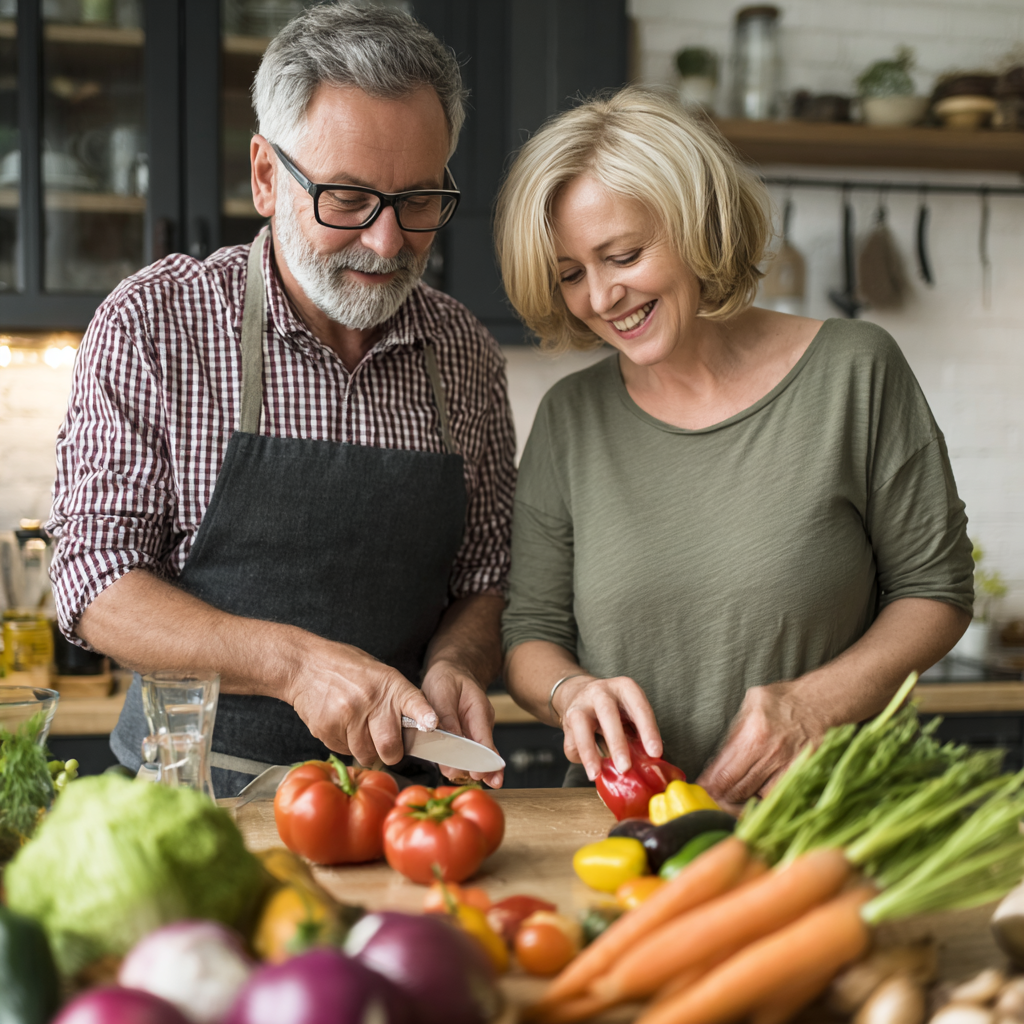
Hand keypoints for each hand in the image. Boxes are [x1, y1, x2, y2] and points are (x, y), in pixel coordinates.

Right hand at [284, 636, 437, 767]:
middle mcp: (370, 700)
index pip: (413, 702)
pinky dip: (345, 744)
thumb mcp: (377, 672)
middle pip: (390, 746)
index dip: (424, 714)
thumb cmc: (344, 668)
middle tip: (387, 748)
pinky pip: (344, 751)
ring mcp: (348, 716)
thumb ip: (395, 697)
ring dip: (365, 750)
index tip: (432, 724)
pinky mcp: (327, 730)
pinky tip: (341, 725)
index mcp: (388, 684)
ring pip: (365, 754)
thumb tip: (416, 726)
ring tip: (358, 729)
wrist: (303, 665)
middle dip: (391, 754)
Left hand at [421, 658, 503, 788]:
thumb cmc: (447, 678)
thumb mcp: (442, 694)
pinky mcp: (466, 734)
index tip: (480, 775)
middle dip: (480, 769)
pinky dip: (461, 761)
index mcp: (480, 711)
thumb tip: (449, 743)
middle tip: (472, 781)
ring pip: (475, 753)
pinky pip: (466, 750)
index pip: (485, 741)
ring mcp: (475, 729)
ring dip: (469, 767)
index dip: (484, 761)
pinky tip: (456, 771)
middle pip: (484, 752)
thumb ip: (447, 719)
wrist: (451, 670)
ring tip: (460, 778)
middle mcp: (481, 723)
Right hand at [552, 674, 661, 782]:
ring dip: (589, 752)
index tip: (655, 753)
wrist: (579, 691)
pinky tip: (591, 768)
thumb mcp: (630, 710)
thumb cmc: (613, 707)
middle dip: (617, 742)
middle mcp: (601, 692)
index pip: (639, 708)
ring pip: (582, 726)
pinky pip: (571, 742)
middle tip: (625, 767)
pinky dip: (581, 758)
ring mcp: (581, 704)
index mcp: (624, 688)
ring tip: (596, 773)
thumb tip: (650, 761)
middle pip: (608, 714)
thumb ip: (638, 732)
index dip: (648, 731)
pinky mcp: (567, 719)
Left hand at [696, 681, 829, 813]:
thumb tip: (718, 757)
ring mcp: (788, 766)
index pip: (724, 771)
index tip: (702, 790)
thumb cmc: (782, 702)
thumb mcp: (751, 703)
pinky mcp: (802, 774)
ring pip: (758, 797)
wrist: (820, 703)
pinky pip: (779, 796)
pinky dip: (766, 799)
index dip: (709, 785)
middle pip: (738, 789)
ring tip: (732, 798)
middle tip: (713, 798)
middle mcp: (771, 753)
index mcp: (754, 733)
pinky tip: (758, 796)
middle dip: (722, 797)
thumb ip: (735, 730)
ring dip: (742, 800)